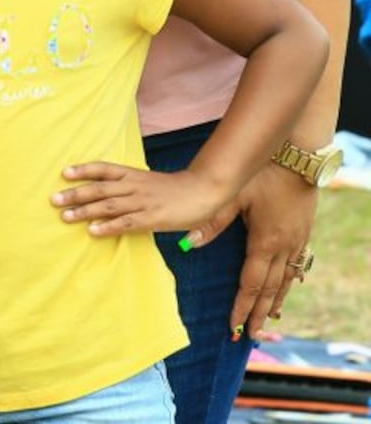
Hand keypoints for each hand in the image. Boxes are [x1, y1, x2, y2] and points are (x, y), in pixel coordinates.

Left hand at [53, 161, 229, 236]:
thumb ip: (132, 187)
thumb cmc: (175, 189)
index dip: (84, 170)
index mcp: (134, 174)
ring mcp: (142, 202)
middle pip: (99, 188)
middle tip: (54, 200)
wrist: (202, 190)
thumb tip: (111, 194)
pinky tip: (92, 231)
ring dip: (84, 211)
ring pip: (108, 205)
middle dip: (75, 194)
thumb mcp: (150, 182)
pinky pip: (126, 222)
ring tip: (65, 217)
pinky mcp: (152, 218)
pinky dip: (108, 227)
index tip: (64, 172)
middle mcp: (134, 185)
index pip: (104, 169)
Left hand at [182, 162, 318, 338]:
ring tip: (267, 321)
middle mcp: (283, 247)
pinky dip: (288, 282)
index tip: (233, 326)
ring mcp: (296, 241)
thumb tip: (189, 242)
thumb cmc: (263, 173)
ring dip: (274, 302)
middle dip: (257, 313)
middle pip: (269, 289)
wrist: (298, 157)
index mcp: (264, 242)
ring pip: (285, 280)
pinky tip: (287, 287)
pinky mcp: (303, 232)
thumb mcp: (234, 193)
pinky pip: (296, 266)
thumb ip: (212, 219)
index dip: (241, 306)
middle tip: (248, 335)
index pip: (251, 284)